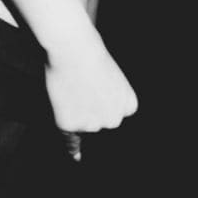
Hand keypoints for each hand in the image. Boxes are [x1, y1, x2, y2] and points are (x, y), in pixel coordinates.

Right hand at [44, 30, 137, 158]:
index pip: (116, 113)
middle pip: (101, 123)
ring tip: (71, 87)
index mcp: (129, 106)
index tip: (97, 87)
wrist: (72, 48)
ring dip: (77, 113)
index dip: (104, 100)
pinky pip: (68, 136)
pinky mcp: (69, 125)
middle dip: (92, 110)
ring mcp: (91, 125)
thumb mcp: (110, 78)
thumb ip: (108, 104)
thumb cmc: (91, 54)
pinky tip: (76, 150)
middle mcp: (114, 120)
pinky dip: (69, 139)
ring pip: (83, 126)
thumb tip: (85, 150)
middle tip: (82, 86)